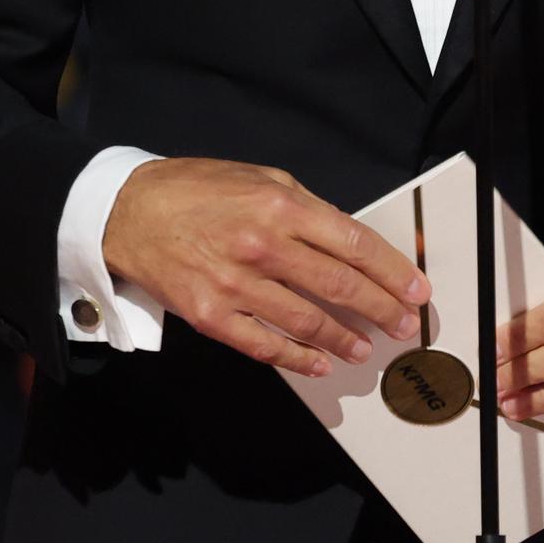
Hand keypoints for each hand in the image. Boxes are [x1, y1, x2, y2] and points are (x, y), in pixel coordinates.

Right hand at [102, 158, 430, 377]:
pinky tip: (319, 363)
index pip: (353, 242)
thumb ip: (306, 210)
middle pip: (339, 285)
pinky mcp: (211, 315)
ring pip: (307, 320)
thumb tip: (351, 242)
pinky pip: (264, 345)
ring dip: (344, 339)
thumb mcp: (260, 179)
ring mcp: (235, 283)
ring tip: (365, 349)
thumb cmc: (197, 190)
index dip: (391, 270)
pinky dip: (298, 358)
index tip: (415, 289)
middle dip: (381, 309)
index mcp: (280, 205)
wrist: (128, 212)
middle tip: (403, 324)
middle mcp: (262, 245)